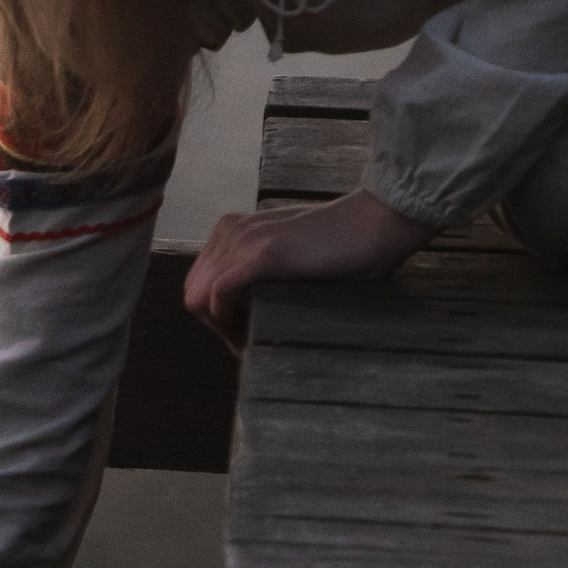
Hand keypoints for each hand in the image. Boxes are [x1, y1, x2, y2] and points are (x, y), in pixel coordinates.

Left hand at [184, 186, 423, 348]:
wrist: (374, 224)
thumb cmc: (342, 246)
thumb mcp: (287, 255)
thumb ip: (260, 273)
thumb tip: (243, 312)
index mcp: (232, 229)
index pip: (200, 281)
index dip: (216, 314)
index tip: (243, 335)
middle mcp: (230, 231)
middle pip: (193, 291)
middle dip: (215, 324)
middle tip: (247, 344)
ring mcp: (243, 240)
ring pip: (199, 297)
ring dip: (221, 328)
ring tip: (251, 343)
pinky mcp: (261, 255)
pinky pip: (217, 295)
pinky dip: (227, 321)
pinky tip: (251, 332)